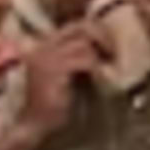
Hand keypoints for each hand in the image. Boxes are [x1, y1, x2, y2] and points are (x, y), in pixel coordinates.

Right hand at [7, 18, 113, 136]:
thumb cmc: (51, 101)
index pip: (75, 25)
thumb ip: (75, 56)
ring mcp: (47, 57)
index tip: (111, 43)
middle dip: (103, 36)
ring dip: (102, 55)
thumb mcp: (63, 72)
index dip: (97, 30)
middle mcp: (43, 46)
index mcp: (43, 45)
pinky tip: (102, 78)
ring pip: (85, 43)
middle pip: (82, 27)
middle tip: (115, 51)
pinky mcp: (54, 70)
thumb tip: (102, 45)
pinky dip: (98, 68)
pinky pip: (85, 60)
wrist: (33, 124)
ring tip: (111, 66)